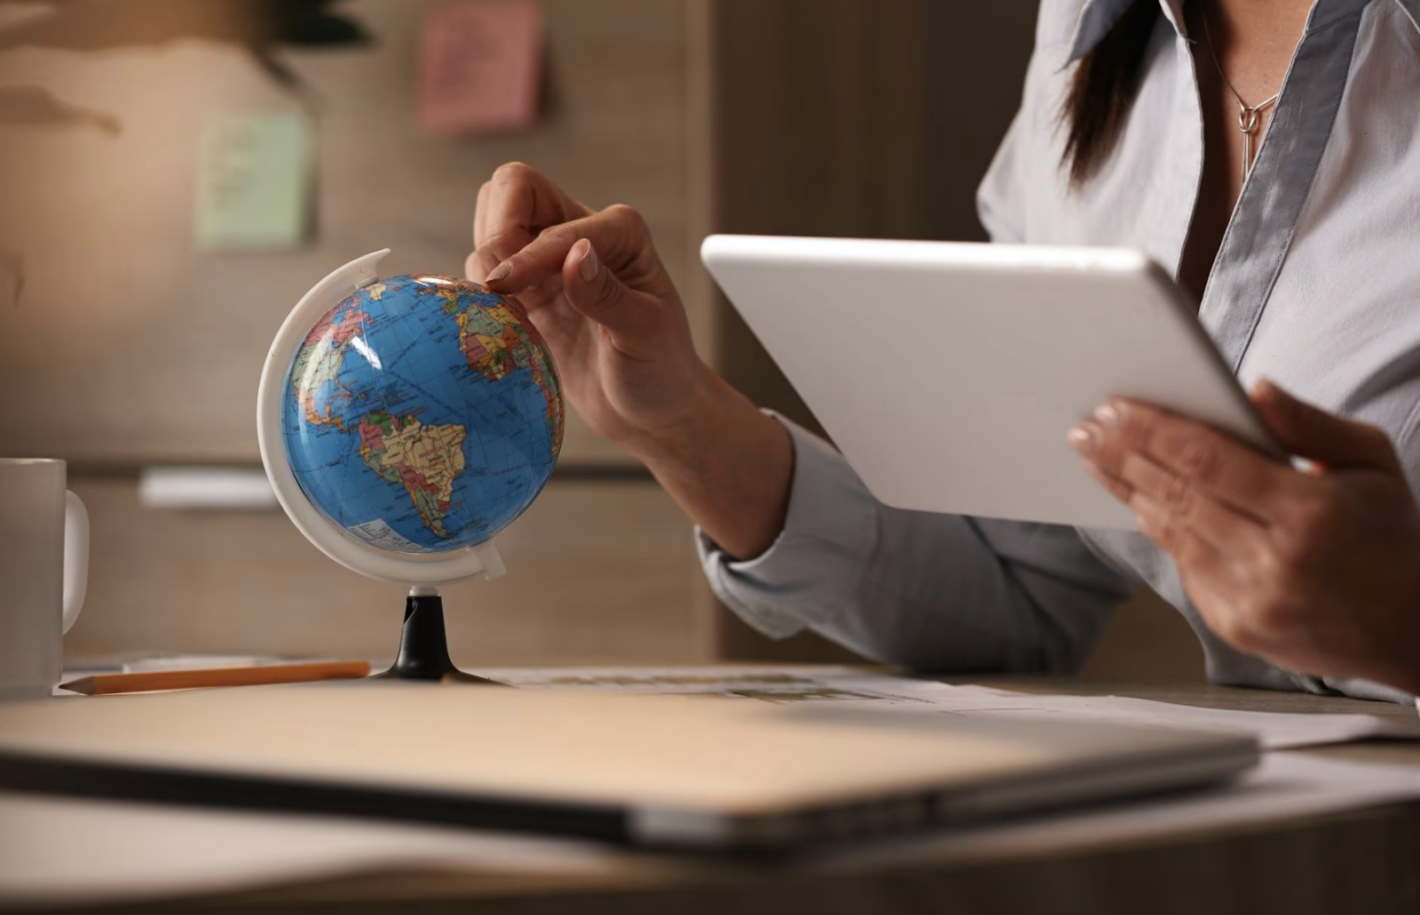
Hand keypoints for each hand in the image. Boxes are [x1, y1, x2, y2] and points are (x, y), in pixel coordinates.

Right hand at [465, 163, 792, 558]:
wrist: (649, 412)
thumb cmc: (661, 369)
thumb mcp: (645, 334)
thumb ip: (607, 295)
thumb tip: (575, 254)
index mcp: (619, 231)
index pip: (554, 219)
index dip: (527, 253)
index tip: (507, 290)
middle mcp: (581, 233)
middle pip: (511, 189)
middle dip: (495, 232)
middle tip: (500, 288)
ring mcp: (549, 262)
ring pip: (490, 226)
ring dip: (485, 264)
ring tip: (505, 312)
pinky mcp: (527, 294)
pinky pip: (484, 272)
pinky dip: (479, 292)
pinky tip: (499, 325)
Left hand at [1069, 380, 1419, 695]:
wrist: (1411, 632)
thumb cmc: (1390, 536)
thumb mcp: (1371, 462)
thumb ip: (1308, 423)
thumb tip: (1252, 389)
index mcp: (1310, 513)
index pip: (1209, 460)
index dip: (1153, 431)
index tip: (1114, 408)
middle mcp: (1276, 561)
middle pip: (1177, 495)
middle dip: (1123, 456)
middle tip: (1086, 428)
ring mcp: (1251, 600)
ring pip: (1171, 531)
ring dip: (1128, 490)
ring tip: (1096, 457)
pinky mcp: (1235, 627)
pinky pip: (1185, 566)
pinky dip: (1160, 528)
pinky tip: (1138, 500)